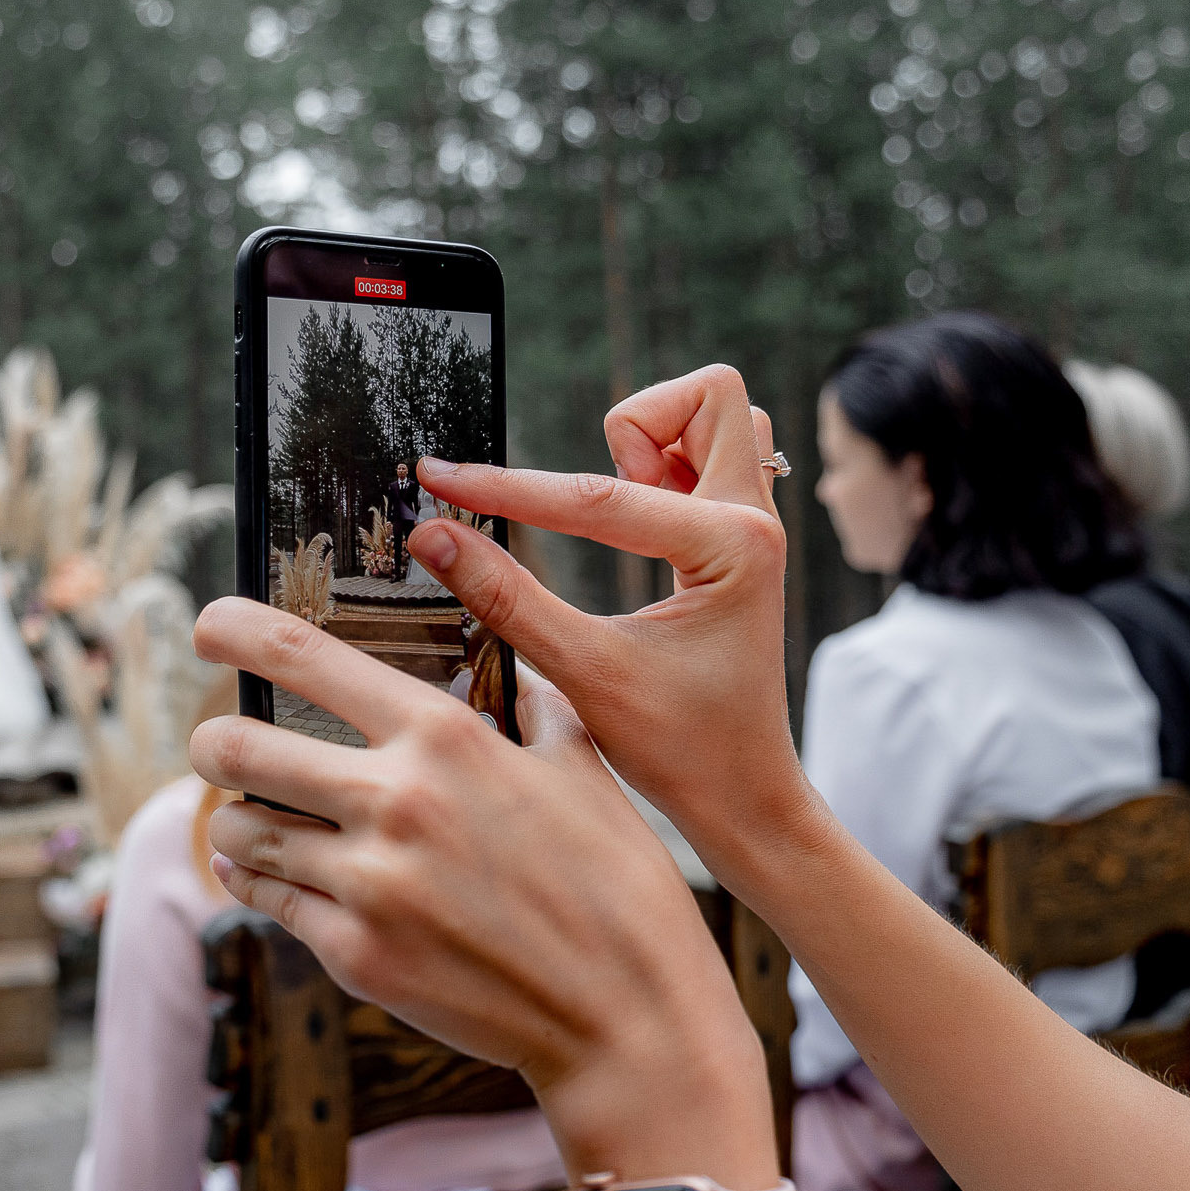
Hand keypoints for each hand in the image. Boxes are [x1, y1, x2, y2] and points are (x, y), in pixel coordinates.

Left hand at [189, 598, 778, 1187]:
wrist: (626, 1017)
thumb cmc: (617, 887)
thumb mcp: (584, 769)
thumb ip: (533, 708)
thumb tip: (515, 666)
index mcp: (443, 736)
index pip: (300, 655)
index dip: (234, 629)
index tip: (210, 624)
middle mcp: (392, 801)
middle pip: (235, 745)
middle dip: (213, 739)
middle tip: (218, 741)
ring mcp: (367, 885)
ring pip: (238, 830)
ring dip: (235, 819)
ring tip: (256, 818)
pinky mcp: (355, 956)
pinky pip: (269, 900)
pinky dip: (259, 880)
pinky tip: (273, 872)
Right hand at [404, 365, 822, 898]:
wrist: (743, 796)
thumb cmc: (681, 747)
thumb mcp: (583, 672)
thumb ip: (505, 597)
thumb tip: (433, 535)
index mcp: (732, 548)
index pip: (595, 496)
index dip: (505, 488)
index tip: (439, 477)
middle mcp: (756, 521)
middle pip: (708, 394)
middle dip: (636, 426)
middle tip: (603, 496)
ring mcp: (753, 524)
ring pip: (715, 416)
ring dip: (654, 445)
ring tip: (623, 519)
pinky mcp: (737, 537)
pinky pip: (708, 457)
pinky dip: (661, 473)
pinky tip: (634, 536)